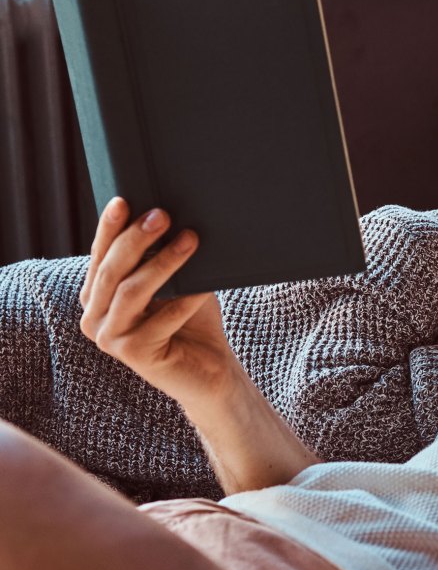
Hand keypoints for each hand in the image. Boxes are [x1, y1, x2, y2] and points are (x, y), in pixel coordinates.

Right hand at [79, 198, 241, 409]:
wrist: (210, 369)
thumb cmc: (192, 319)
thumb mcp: (174, 282)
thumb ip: (161, 256)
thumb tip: (168, 215)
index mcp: (97, 296)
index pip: (100, 255)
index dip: (110, 228)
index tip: (124, 200)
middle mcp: (94, 317)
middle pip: (112, 271)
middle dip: (136, 239)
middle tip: (162, 215)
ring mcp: (111, 339)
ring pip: (133, 292)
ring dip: (163, 263)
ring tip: (190, 239)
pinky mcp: (135, 355)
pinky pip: (163, 319)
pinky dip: (186, 299)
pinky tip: (204, 284)